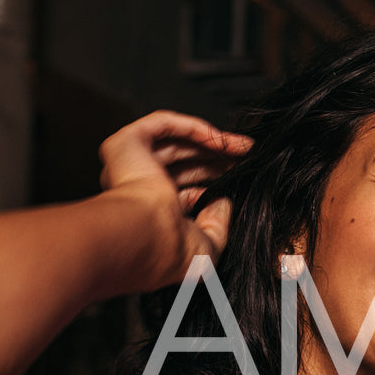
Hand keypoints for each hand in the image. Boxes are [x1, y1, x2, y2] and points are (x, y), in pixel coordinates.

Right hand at [97, 111, 251, 289]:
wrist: (146, 235)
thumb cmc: (170, 249)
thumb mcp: (208, 244)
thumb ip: (219, 223)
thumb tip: (226, 201)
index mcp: (150, 214)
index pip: (185, 189)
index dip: (215, 180)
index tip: (242, 177)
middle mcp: (136, 187)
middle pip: (183, 163)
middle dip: (218, 158)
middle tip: (248, 157)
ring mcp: (128, 164)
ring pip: (176, 142)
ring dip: (213, 142)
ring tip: (245, 147)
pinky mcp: (126, 143)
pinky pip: (163, 124)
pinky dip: (193, 127)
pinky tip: (220, 138)